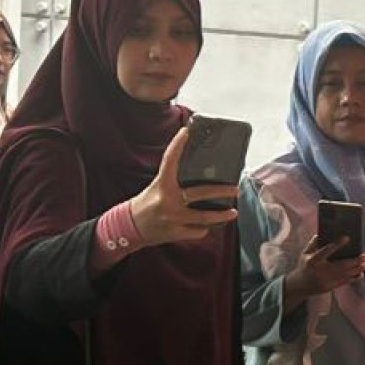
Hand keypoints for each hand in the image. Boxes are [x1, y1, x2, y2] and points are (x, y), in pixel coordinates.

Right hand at [128, 128, 238, 246]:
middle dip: (221, 192)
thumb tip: (200, 167)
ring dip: (221, 216)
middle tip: (235, 189)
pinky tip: (206, 225)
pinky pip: (197, 231)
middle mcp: (168, 200)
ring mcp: (172, 218)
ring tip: (233, 212)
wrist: (129, 227)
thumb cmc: (148, 203)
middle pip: (200, 193)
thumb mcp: (158, 187)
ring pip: (203, 217)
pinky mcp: (175, 233)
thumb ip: (174, 179)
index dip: (177, 145)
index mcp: (162, 185)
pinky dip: (203, 228)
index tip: (186, 132)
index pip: (170, 161)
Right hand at [284, 236, 364, 297]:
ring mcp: (325, 280)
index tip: (347, 238)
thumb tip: (322, 233)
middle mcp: (320, 271)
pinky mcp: (330, 287)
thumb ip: (313, 243)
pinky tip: (361, 273)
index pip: (326, 251)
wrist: (299, 286)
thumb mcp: (304, 253)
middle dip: (354, 261)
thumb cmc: (304, 265)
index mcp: (313, 260)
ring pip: (344, 274)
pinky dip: (353, 278)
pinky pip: (344, 282)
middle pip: (340, 265)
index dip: (337, 244)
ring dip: (357, 269)